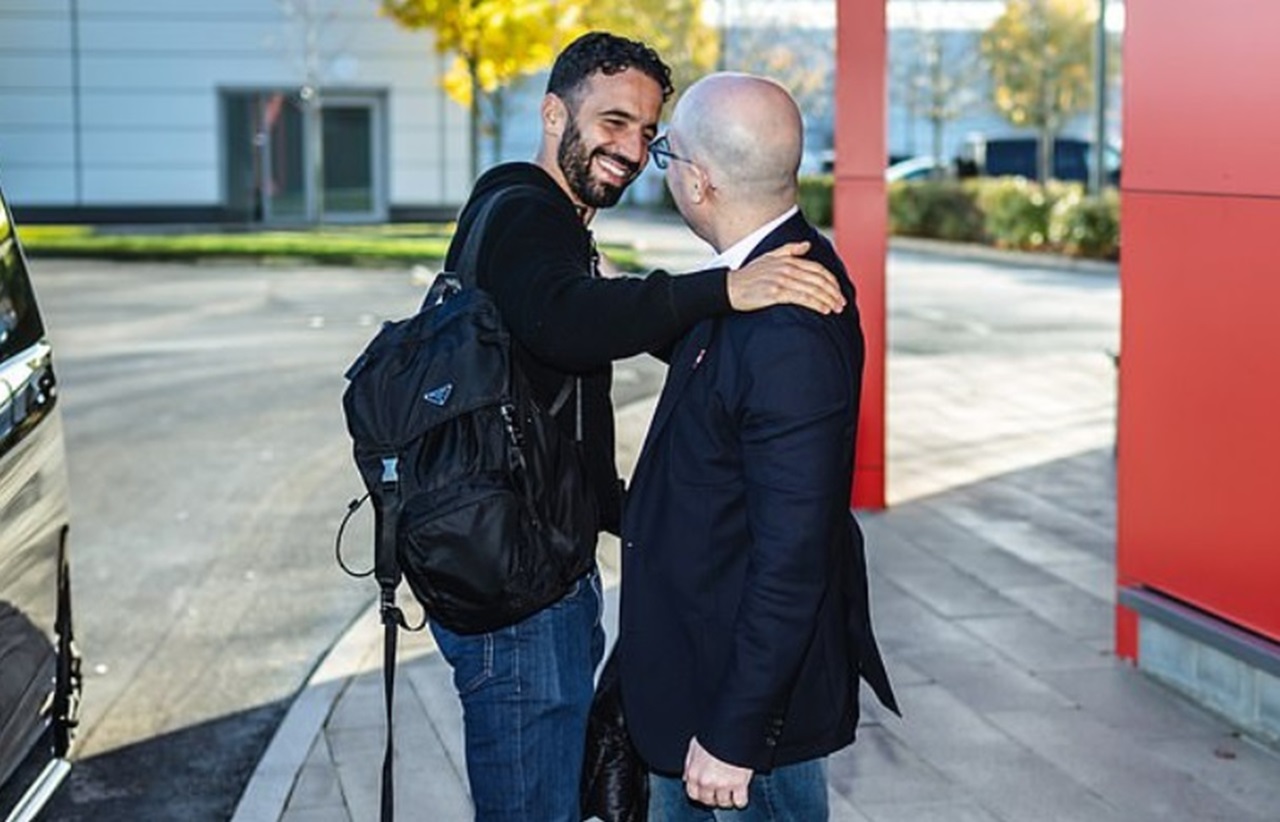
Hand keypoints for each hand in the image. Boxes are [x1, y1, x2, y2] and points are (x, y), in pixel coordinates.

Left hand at [683, 737, 752, 808]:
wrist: (732, 728)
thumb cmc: (714, 733)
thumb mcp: (695, 745)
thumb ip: (690, 763)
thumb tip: (686, 777)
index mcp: (694, 772)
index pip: (693, 794)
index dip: (701, 794)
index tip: (707, 793)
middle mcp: (706, 781)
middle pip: (708, 801)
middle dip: (714, 798)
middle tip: (720, 792)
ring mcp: (722, 784)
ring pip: (724, 803)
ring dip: (728, 799)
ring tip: (731, 792)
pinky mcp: (738, 784)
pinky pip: (740, 802)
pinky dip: (741, 799)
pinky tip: (741, 793)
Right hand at [726, 241, 845, 314]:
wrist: (730, 287)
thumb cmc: (749, 274)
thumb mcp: (769, 256)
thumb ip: (789, 249)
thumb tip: (807, 245)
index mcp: (788, 259)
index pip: (817, 269)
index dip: (831, 281)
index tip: (838, 291)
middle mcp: (787, 268)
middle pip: (818, 280)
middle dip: (833, 292)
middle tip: (842, 303)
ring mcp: (781, 280)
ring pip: (812, 289)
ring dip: (827, 300)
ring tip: (836, 309)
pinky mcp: (775, 293)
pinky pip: (801, 298)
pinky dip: (815, 304)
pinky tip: (823, 310)